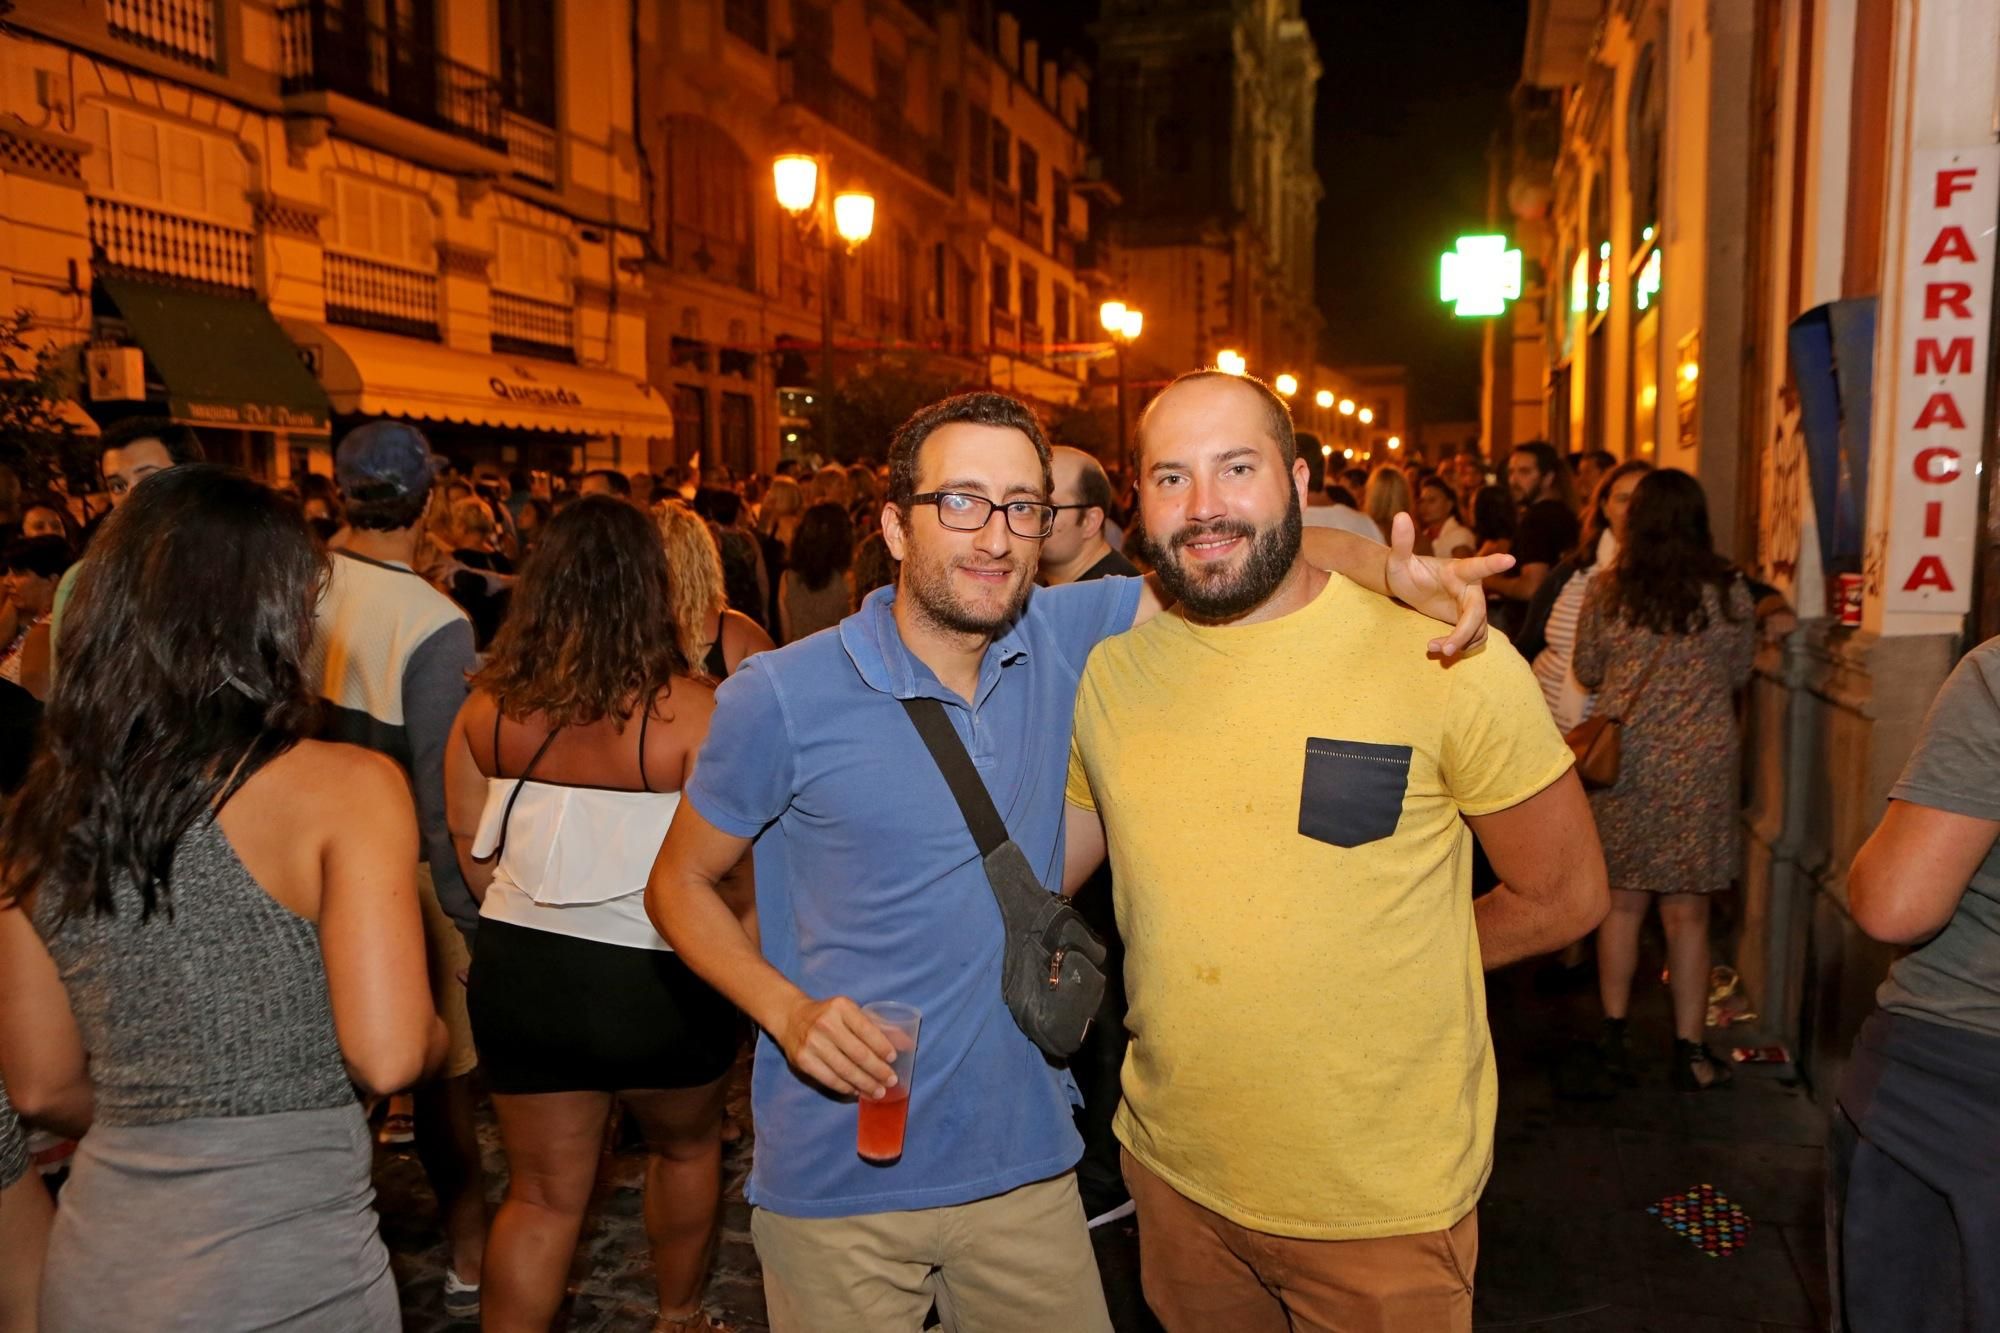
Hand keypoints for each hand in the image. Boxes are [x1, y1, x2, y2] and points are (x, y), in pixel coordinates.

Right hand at [779, 995, 898, 1099]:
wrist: (791, 1018)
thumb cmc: (830, 1016)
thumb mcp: (851, 1012)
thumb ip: (877, 1026)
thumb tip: (907, 1044)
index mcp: (841, 1007)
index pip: (867, 1029)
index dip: (882, 1046)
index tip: (893, 1059)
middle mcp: (825, 1024)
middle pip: (858, 1053)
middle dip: (878, 1070)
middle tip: (891, 1081)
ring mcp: (812, 1043)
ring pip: (845, 1070)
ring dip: (865, 1084)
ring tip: (878, 1092)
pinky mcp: (803, 1060)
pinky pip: (830, 1079)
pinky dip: (846, 1087)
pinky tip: (858, 1091)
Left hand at [1385, 512, 1514, 657]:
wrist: (1407, 587)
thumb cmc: (1404, 570)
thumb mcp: (1397, 561)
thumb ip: (1401, 543)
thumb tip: (1400, 515)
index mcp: (1456, 571)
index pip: (1477, 566)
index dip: (1492, 563)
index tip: (1510, 559)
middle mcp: (1469, 588)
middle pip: (1477, 612)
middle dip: (1463, 633)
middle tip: (1445, 649)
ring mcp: (1471, 605)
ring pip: (1478, 630)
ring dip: (1459, 643)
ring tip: (1433, 648)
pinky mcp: (1468, 621)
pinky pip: (1475, 638)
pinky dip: (1461, 648)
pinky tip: (1440, 649)